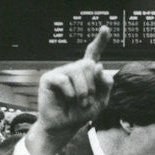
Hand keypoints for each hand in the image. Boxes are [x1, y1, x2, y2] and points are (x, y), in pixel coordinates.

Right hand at [28, 26, 113, 154]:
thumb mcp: (101, 101)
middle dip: (93, 85)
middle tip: (87, 100)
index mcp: (86, 73)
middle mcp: (74, 69)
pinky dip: (71, 93)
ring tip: (80, 102)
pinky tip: (68, 99)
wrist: (65, 126)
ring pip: (78, 71)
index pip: (93, 53)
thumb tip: (99, 65)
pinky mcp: (49, 78)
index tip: (105, 28)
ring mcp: (61, 72)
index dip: (100, 41)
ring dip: (84, 91)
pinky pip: (64, 80)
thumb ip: (105, 84)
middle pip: (90, 65)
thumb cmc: (81, 113)